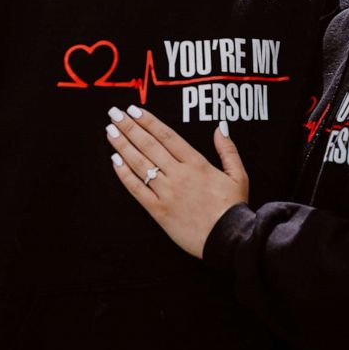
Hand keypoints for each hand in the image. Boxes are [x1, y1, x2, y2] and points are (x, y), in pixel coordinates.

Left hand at [104, 106, 248, 258]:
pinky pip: (137, 189)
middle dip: (129, 127)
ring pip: (140, 164)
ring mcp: (167, 192)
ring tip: (110, 131)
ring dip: (123, 146)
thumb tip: (220, 127)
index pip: (167, 136)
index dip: (149, 121)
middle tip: (114, 113)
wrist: (228, 239)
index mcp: (197, 163)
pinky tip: (114, 162)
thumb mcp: (238, 175)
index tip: (135, 110)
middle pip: (149, 145)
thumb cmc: (233, 208)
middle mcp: (179, 174)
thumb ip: (228, 150)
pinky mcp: (159, 211)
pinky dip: (124, 175)